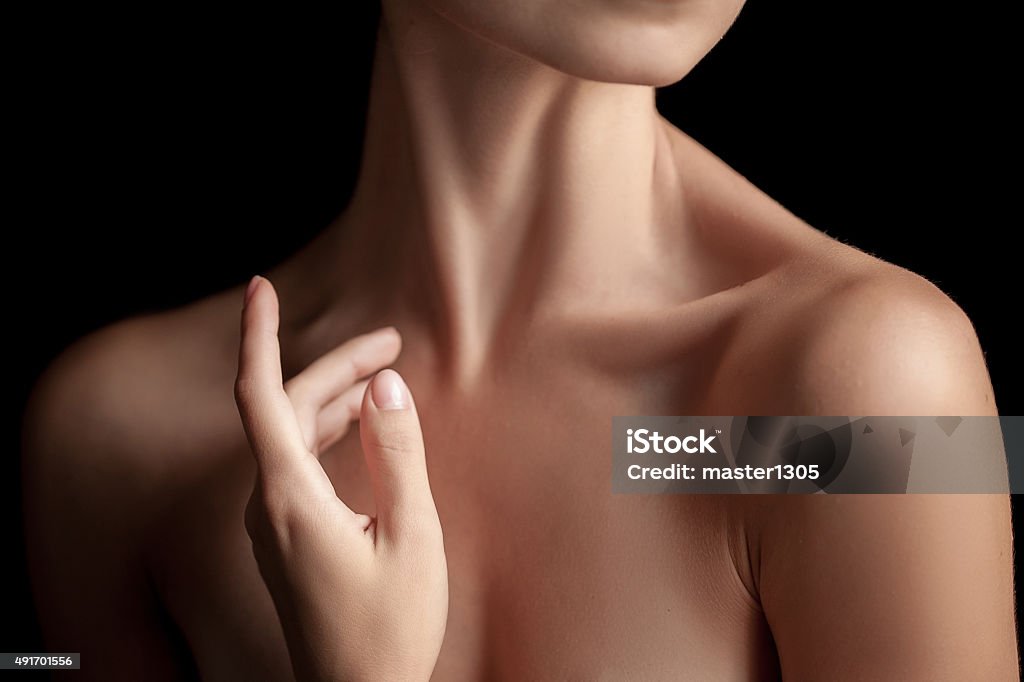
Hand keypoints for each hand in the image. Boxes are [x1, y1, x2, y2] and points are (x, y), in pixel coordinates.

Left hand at [233, 276, 447, 681]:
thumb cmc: (388, 629)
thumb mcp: (410, 535)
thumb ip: (398, 453)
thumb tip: (387, 385)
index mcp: (289, 497)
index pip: (260, 395)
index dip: (258, 335)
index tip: (260, 286)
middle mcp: (268, 503)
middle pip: (289, 408)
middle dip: (338, 367)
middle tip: (391, 341)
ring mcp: (272, 521)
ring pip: (293, 435)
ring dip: (337, 399)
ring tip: (385, 375)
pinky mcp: (286, 535)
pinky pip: (298, 462)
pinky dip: (330, 432)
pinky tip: (361, 426)